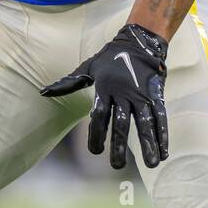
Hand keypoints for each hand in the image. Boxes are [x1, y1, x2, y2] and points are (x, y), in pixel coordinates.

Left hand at [41, 22, 168, 169]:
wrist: (140, 41)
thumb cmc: (111, 57)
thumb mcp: (88, 67)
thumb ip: (69, 83)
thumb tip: (44, 92)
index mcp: (105, 88)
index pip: (99, 115)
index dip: (96, 134)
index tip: (95, 152)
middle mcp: (124, 93)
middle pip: (121, 123)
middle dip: (119, 146)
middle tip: (116, 166)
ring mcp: (142, 94)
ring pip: (145, 122)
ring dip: (148, 144)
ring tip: (150, 164)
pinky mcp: (156, 94)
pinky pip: (160, 117)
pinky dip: (163, 134)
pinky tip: (163, 151)